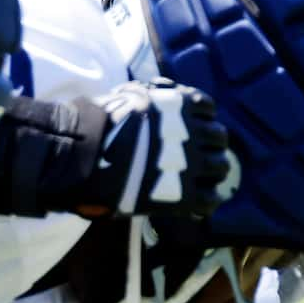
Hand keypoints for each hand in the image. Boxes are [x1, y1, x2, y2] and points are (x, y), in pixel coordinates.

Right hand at [0, 84, 237, 220]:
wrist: (82, 156)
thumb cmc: (94, 124)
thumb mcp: (126, 96)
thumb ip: (148, 98)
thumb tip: (155, 94)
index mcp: (177, 104)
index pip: (207, 108)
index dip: (201, 120)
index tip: (194, 130)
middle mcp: (191, 131)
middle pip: (219, 138)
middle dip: (210, 147)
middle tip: (199, 159)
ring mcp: (190, 163)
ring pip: (221, 168)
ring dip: (212, 175)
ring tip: (199, 184)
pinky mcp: (184, 194)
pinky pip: (210, 200)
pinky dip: (205, 204)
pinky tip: (194, 208)